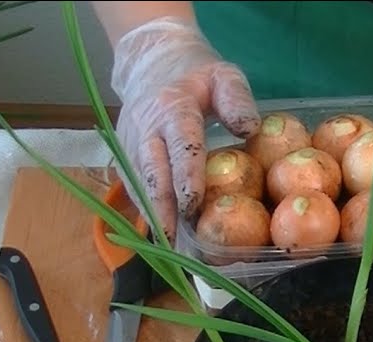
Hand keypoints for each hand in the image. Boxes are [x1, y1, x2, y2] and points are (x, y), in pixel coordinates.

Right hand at [109, 16, 261, 235]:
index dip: (185, 177)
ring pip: (139, 183)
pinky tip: (161, 234)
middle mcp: (145, 127)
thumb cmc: (196, 73)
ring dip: (152, 215)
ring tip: (169, 249)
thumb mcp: (224, 75)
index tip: (192, 206)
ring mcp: (129, 141)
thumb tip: (249, 129)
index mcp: (173, 106)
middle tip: (175, 243)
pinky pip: (133, 185)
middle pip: (152, 172)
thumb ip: (237, 100)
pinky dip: (145, 209)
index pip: (181, 146)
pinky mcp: (123, 152)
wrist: (150, 61)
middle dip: (162, 209)